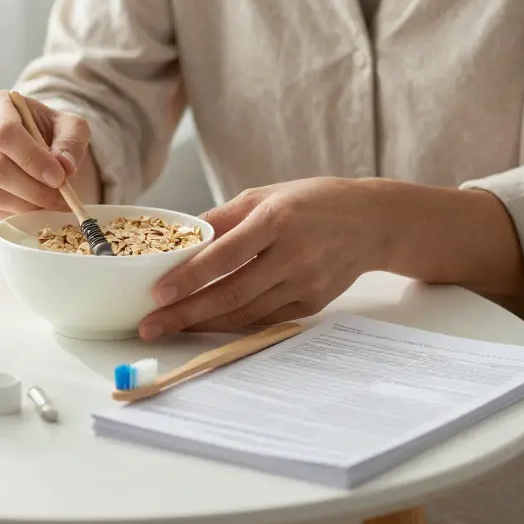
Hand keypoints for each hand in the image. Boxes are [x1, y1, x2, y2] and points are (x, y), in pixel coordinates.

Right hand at [0, 90, 92, 220]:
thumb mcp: (71, 127)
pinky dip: (15, 213)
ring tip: (52, 204)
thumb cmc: (50, 131)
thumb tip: (65, 167)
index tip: (59, 177)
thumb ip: (71, 142)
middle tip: (61, 199)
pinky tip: (35, 207)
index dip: (32, 158)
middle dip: (33, 188)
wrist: (36, 145)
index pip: (5, 132)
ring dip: (27, 205)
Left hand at [139, 178, 392, 338]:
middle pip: (231, 292)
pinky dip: (232, 325)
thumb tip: (177, 239)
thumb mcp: (264, 195)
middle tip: (150, 325)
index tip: (158, 292)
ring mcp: (305, 283)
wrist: (373, 221)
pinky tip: (205, 326)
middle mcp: (293, 255)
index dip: (190, 277)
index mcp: (276, 220)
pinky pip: (264, 320)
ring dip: (202, 324)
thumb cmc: (312, 202)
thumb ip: (221, 219)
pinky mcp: (313, 303)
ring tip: (168, 328)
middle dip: (185, 313)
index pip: (225, 255)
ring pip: (245, 313)